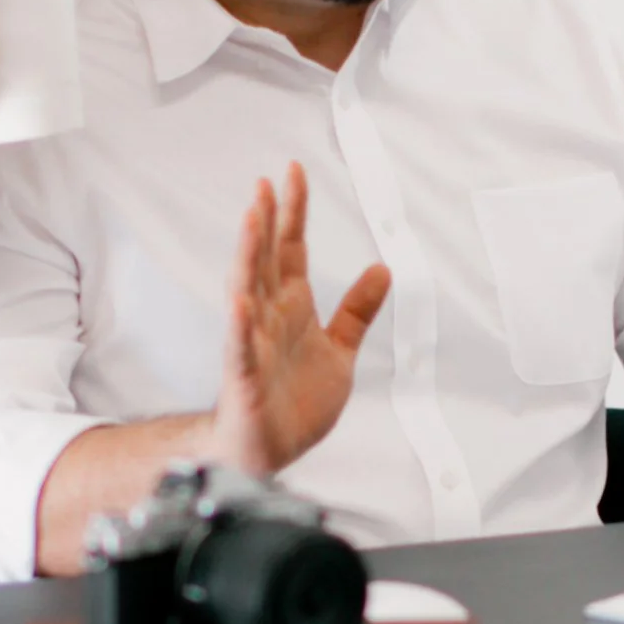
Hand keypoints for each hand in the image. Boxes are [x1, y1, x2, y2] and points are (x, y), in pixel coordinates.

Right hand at [209, 162, 390, 476]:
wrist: (268, 452)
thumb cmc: (294, 402)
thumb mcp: (340, 351)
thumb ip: (357, 311)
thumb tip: (382, 269)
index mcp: (291, 307)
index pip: (290, 249)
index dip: (293, 211)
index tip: (293, 172)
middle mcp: (267, 317)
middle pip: (265, 259)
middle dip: (266, 221)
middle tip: (266, 184)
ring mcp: (253, 344)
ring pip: (247, 290)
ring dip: (248, 254)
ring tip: (252, 219)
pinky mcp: (244, 377)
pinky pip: (241, 346)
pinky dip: (241, 324)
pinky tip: (241, 301)